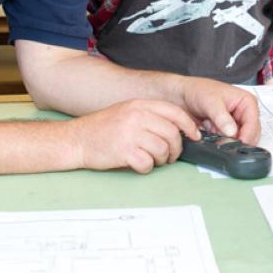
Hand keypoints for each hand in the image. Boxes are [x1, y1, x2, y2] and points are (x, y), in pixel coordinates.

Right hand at [71, 99, 199, 174]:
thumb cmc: (103, 128)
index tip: (194, 136)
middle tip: (170, 156)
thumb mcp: (128, 111)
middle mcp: (136, 116)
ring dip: (161, 159)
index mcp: (140, 105)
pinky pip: (147, 163)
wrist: (77, 139)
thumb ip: (150, 115)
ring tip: (152, 160)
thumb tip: (178, 128)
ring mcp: (130, 133)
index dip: (188, 125)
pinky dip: (146, 168)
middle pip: (171, 133)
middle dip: (175, 149)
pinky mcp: (123, 151)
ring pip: (162, 150)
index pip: (174, 112)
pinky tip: (139, 164)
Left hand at [179, 78, 260, 145]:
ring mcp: (235, 122)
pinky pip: (228, 142)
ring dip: (228, 141)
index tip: (237, 145)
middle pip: (250, 134)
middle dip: (238, 140)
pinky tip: (212, 136)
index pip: (253, 123)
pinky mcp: (226, 130)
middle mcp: (243, 112)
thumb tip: (232, 131)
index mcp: (246, 101)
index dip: (247, 135)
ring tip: (215, 136)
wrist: (182, 95)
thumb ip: (222, 117)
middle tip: (225, 144)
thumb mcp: (211, 102)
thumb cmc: (198, 90)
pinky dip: (221, 142)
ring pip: (240, 140)